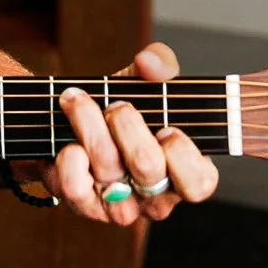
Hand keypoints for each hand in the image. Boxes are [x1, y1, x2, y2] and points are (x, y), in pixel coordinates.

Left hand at [50, 43, 220, 225]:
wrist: (69, 125)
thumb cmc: (120, 112)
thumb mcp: (144, 83)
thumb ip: (160, 64)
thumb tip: (151, 62)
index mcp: (182, 173)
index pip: (199, 183)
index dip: (182, 154)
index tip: (167, 128)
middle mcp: (154, 196)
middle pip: (148, 166)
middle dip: (127, 123)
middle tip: (116, 106)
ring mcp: (119, 205)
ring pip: (108, 168)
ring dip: (89, 123)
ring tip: (78, 101)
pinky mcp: (84, 205)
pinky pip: (76, 187)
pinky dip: (70, 157)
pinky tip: (69, 142)